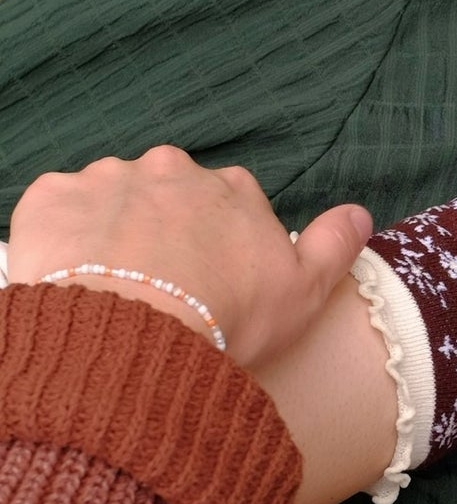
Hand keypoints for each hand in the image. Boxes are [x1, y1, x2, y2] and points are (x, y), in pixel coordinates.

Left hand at [8, 147, 372, 371]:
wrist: (136, 333)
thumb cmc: (228, 316)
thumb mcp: (304, 291)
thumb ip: (334, 245)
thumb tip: (360, 213)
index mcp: (231, 188)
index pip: (229, 203)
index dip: (221, 243)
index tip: (213, 281)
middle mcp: (170, 169)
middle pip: (168, 194)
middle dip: (163, 229)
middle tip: (161, 287)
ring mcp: (106, 179)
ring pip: (110, 200)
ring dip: (111, 232)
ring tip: (113, 288)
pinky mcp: (49, 199)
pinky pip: (54, 211)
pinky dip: (60, 236)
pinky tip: (72, 278)